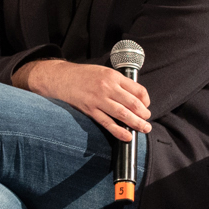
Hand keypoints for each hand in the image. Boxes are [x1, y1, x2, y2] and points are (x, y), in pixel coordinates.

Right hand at [12, 59, 152, 140]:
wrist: (61, 78)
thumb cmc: (84, 75)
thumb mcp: (104, 72)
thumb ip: (119, 83)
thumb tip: (135, 97)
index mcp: (113, 76)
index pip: (138, 90)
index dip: (146, 100)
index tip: (146, 105)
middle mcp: (107, 87)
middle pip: (133, 103)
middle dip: (144, 114)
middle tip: (147, 119)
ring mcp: (98, 100)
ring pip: (123, 114)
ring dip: (137, 123)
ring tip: (144, 128)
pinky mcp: (90, 110)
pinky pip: (107, 123)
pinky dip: (118, 131)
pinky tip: (127, 136)